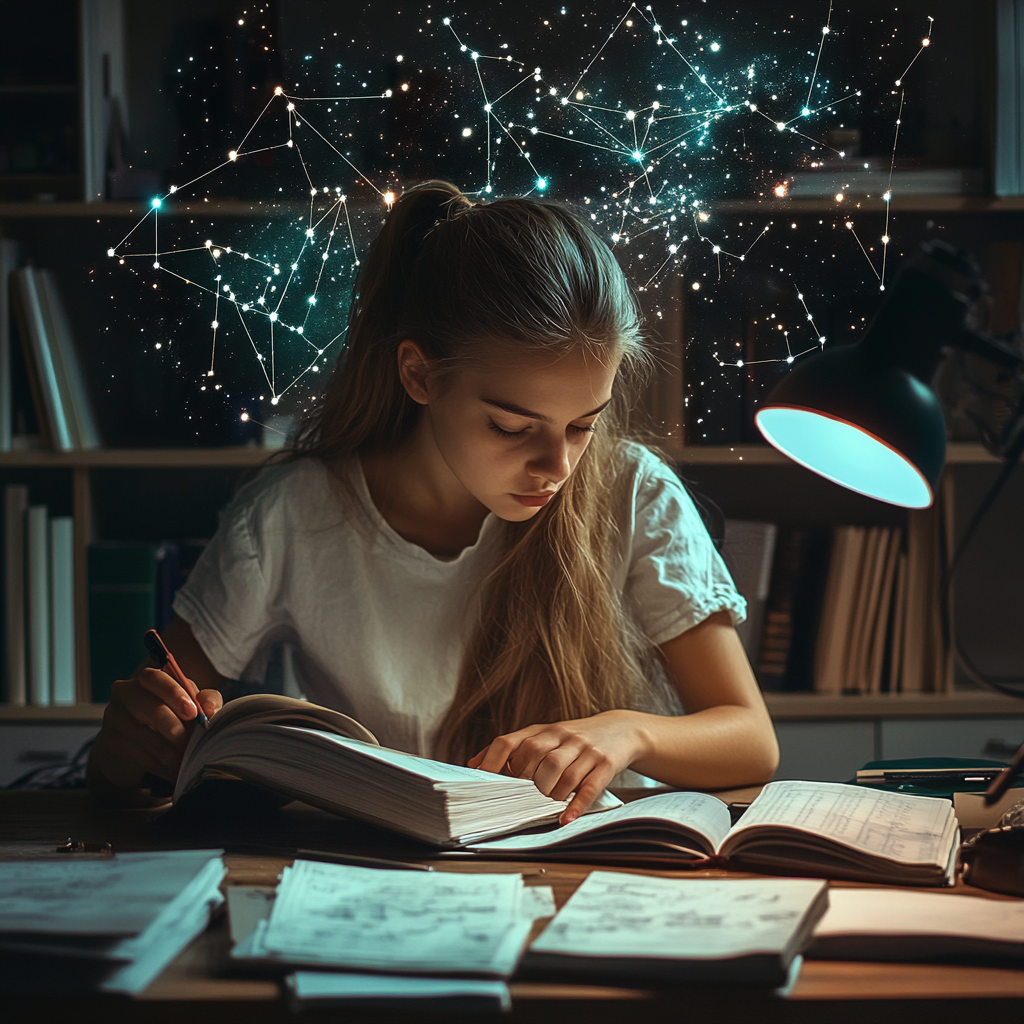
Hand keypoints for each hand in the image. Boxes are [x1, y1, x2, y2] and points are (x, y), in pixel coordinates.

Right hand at [89, 667, 222, 795]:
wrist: (137, 743)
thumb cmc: (171, 716)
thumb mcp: (192, 705)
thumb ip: (206, 701)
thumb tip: (210, 711)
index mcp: (148, 679)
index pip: (155, 677)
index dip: (174, 693)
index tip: (192, 712)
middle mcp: (125, 692)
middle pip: (151, 709)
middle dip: (175, 729)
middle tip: (190, 744)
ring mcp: (113, 716)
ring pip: (146, 736)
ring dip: (171, 753)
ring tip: (185, 761)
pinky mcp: (109, 741)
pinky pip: (139, 755)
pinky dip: (161, 766)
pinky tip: (172, 771)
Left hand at [467, 711, 648, 823]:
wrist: (622, 730)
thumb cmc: (575, 740)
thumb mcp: (546, 737)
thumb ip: (514, 748)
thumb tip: (474, 763)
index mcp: (543, 730)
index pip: (511, 740)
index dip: (494, 760)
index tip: (482, 780)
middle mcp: (563, 736)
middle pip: (535, 755)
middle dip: (524, 780)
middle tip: (521, 798)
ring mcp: (585, 749)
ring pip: (561, 772)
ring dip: (549, 793)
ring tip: (546, 806)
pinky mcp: (605, 763)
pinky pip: (589, 786)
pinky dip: (576, 805)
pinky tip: (565, 818)